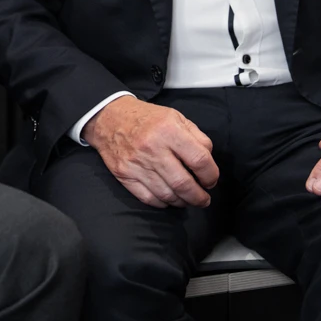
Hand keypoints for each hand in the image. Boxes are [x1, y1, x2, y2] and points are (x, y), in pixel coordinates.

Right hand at [83, 95, 219, 207]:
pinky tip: (169, 199)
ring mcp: (137, 164)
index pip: (199, 159)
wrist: (110, 117)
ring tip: (188, 199)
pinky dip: (163, 203)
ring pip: (167, 195)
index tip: (211, 180)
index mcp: (169, 130)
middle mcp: (153, 148)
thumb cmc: (146, 118)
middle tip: (204, 199)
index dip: (211, 174)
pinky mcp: (125, 175)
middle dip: (199, 196)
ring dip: (182, 202)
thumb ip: (196, 136)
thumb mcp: (176, 117)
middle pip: (183, 183)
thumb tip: (208, 160)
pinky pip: (148, 198)